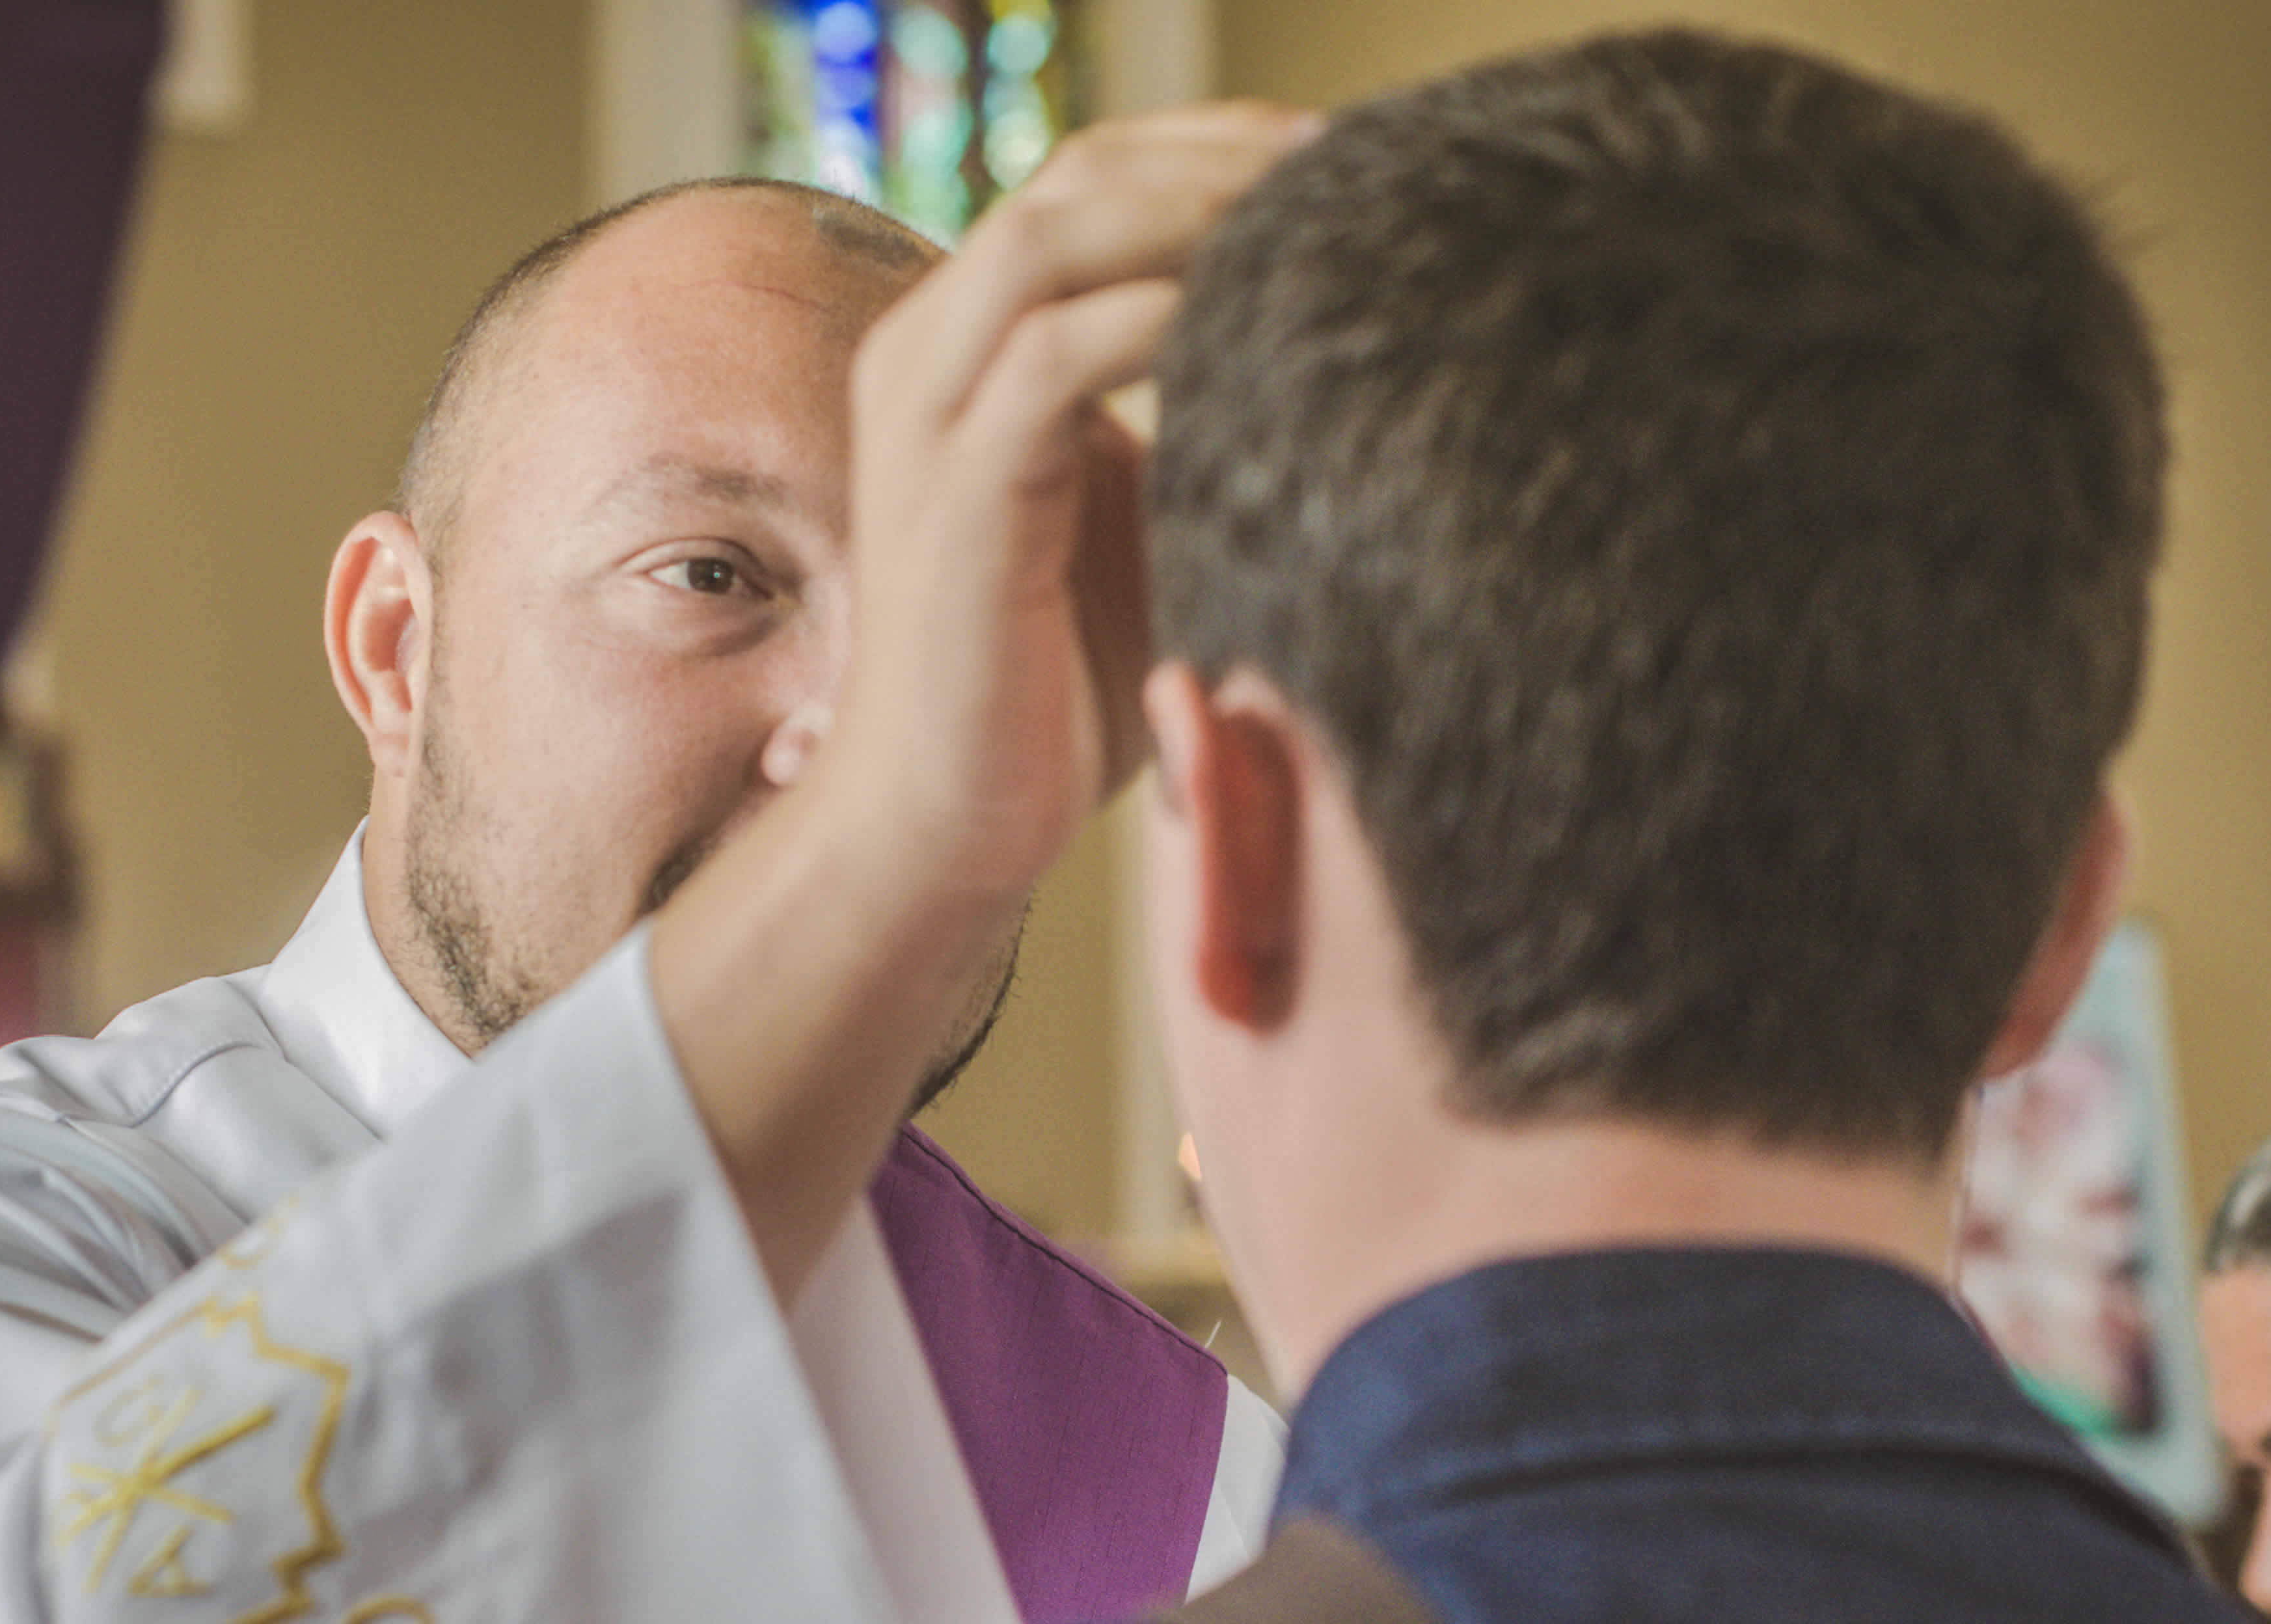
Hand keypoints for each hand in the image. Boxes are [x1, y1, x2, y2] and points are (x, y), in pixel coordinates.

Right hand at [821, 104, 1316, 909]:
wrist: (945, 825)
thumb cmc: (1049, 691)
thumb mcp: (1139, 522)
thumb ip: (1188, 425)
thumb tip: (1327, 361)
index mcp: (960, 349)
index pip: (1082, 184)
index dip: (1207, 152)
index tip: (1335, 161)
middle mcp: (923, 357)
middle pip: (1072, 179)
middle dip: (1217, 158)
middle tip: (1348, 171)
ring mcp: (926, 419)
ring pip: (1051, 239)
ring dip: (1192, 217)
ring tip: (1309, 230)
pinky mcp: (954, 495)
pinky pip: (1055, 356)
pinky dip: (1161, 321)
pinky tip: (1254, 336)